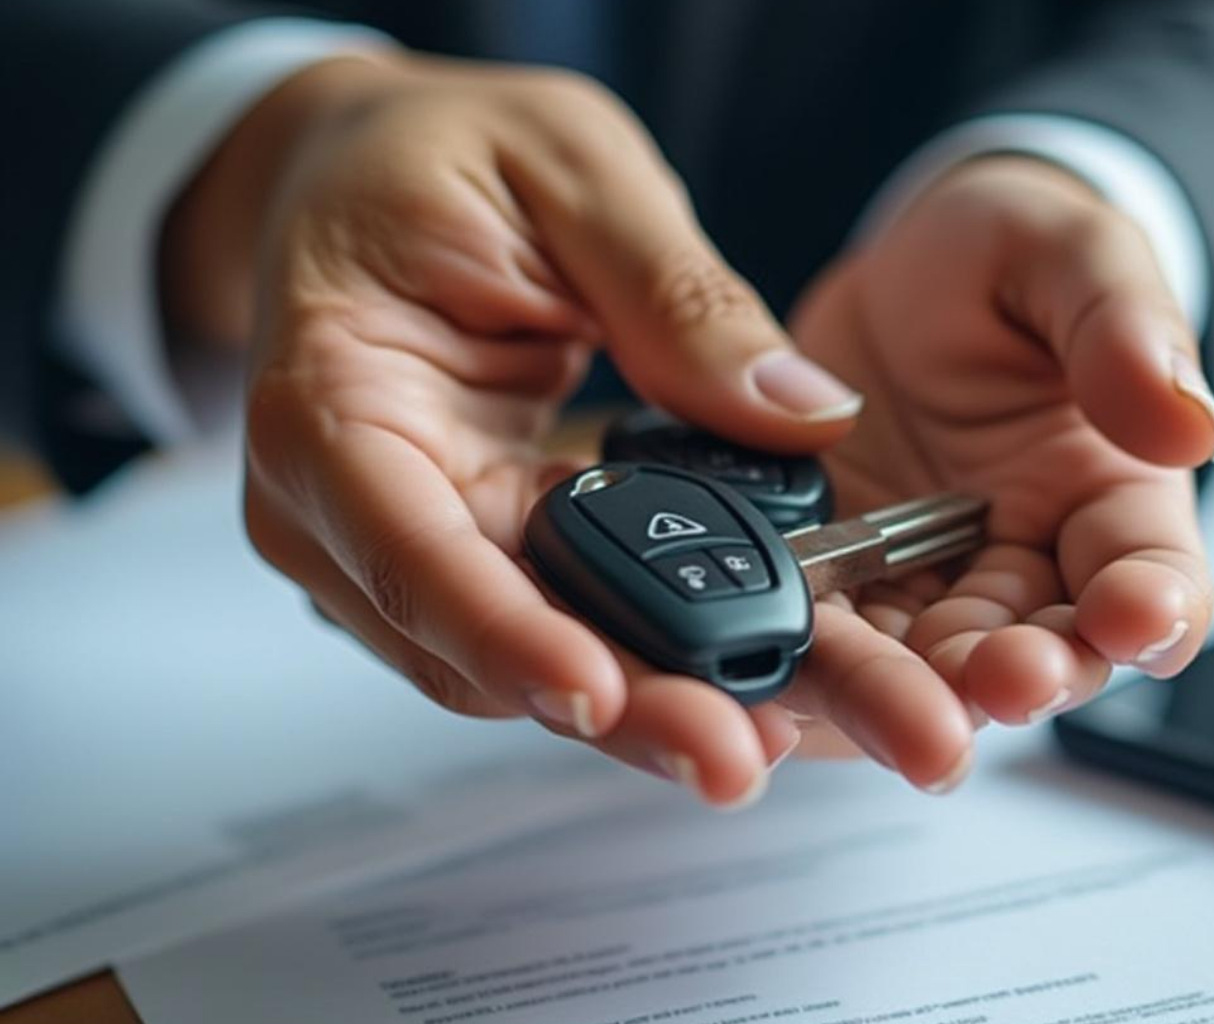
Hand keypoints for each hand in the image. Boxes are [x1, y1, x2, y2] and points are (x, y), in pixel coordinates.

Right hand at [162, 52, 974, 807]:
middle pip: (472, 643)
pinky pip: (553, 623)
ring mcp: (404, 542)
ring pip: (517, 661)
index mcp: (330, 399)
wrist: (364, 172)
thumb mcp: (569, 170)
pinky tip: (731, 679)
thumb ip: (677, 293)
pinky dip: (638, 654)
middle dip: (611, 706)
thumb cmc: (436, 157)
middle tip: (733, 751)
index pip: (405, 545)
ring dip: (638, 703)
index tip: (599, 691)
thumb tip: (803, 412)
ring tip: (760, 732)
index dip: (500, 632)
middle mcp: (348, 503)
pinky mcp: (471, 549)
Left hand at [790, 156, 1213, 755]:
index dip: (1152, 606)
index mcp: (1108, 495)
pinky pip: (820, 637)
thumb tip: (1186, 422)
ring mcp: (921, 584)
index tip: (1134, 614)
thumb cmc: (1005, 259)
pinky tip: (785, 668)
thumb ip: (1123, 327)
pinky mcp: (834, 584)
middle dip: (1021, 674)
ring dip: (915, 697)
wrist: (891, 280)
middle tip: (1004, 680)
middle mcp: (1021, 563)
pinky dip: (806, 662)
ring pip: (924, 667)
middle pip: (1035, 648)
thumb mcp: (1067, 254)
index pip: (1151, 573)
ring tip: (905, 715)